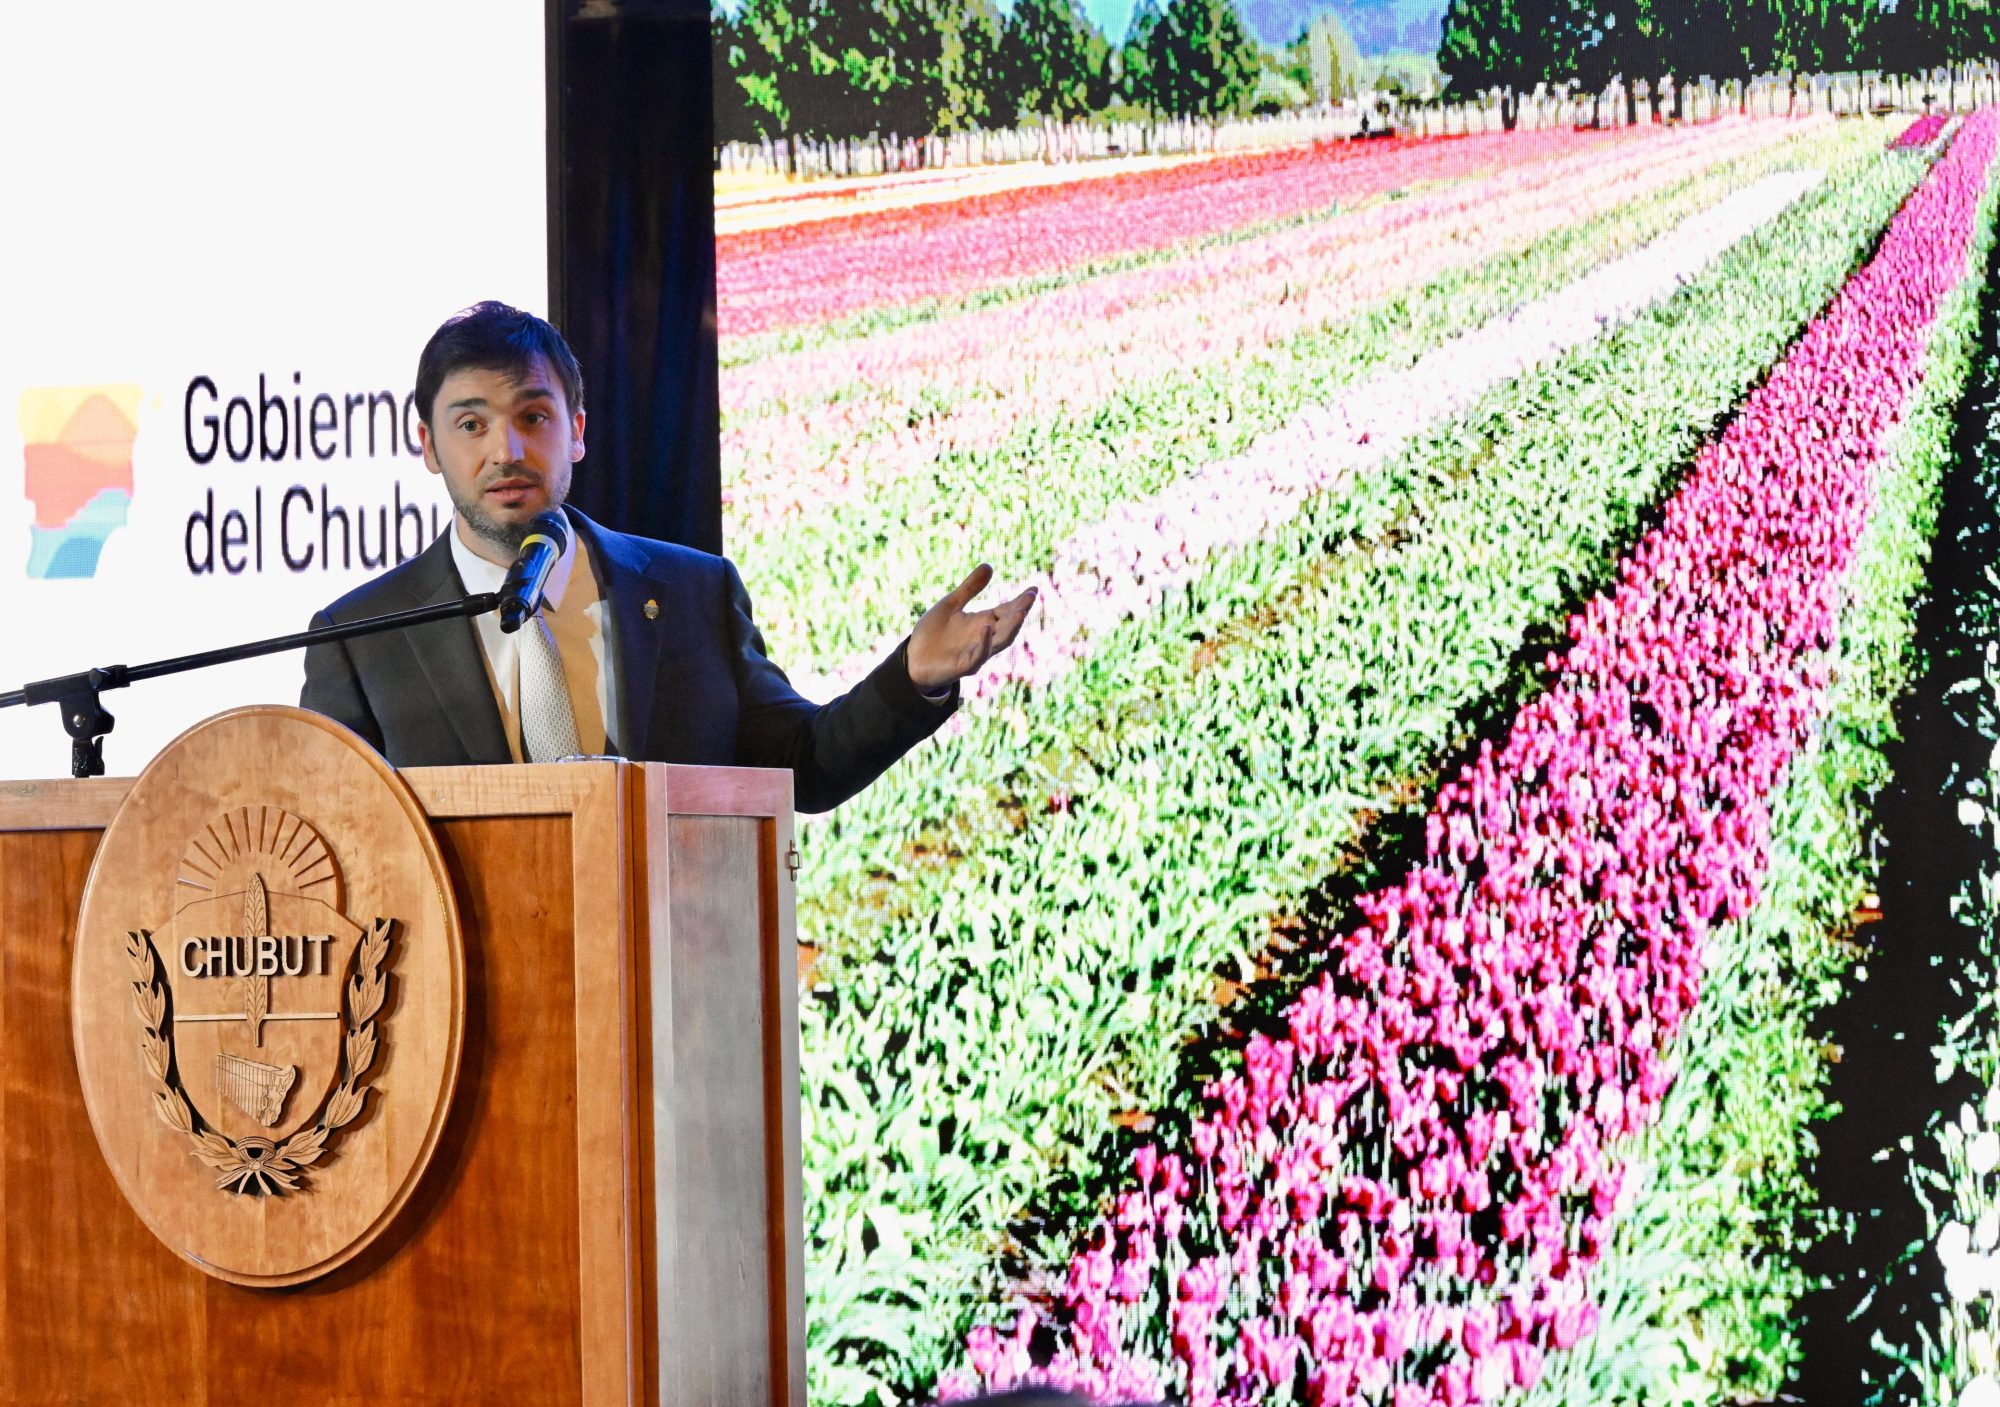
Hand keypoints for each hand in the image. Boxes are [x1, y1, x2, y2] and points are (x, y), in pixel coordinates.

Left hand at [907, 564, 1036, 692]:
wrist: (913, 660)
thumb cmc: (933, 633)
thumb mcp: (951, 604)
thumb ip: (970, 588)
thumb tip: (989, 566)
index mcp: (983, 622)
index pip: (1007, 611)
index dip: (1020, 601)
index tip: (1034, 589)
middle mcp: (984, 638)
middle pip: (1008, 625)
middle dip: (1020, 611)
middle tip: (1030, 597)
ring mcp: (976, 653)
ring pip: (1000, 642)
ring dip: (1011, 628)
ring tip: (1019, 612)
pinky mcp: (963, 666)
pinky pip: (978, 656)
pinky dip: (984, 643)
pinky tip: (986, 627)